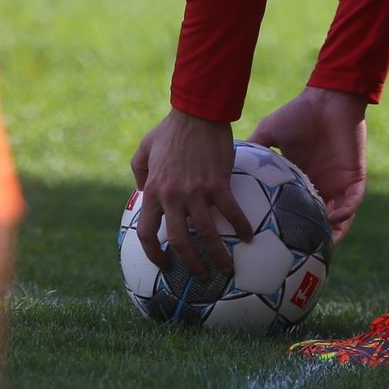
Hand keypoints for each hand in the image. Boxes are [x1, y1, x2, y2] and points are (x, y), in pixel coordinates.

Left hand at [130, 109, 253, 279]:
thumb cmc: (170, 129)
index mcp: (154, 190)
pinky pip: (231, 212)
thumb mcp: (144, 148)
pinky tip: (249, 237)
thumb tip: (141, 191)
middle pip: (177, 241)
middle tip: (199, 275)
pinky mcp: (218, 183)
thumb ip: (139, 171)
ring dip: (217, 256)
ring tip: (226, 269)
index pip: (147, 232)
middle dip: (189, 263)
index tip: (164, 263)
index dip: (154, 253)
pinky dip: (241, 227)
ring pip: (205, 233)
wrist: (197, 112)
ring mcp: (195, 191)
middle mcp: (172, 196)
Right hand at [249, 87, 366, 243]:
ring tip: (319, 248)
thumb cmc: (298, 113)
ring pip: (340, 219)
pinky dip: (344, 214)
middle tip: (297, 256)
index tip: (271, 239)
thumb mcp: (268, 133)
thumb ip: (254, 150)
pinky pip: (352, 203)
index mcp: (301, 177)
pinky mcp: (355, 178)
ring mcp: (339, 183)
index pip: (296, 208)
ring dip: (332, 233)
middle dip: (312, 239)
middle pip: (318, 220)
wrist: (326, 100)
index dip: (288, 225)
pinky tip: (332, 219)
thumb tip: (226, 164)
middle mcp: (320, 185)